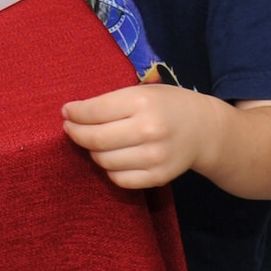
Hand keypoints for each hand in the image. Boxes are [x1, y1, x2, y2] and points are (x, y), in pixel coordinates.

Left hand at [60, 85, 220, 190]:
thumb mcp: (142, 91)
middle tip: (70, 128)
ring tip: (93, 142)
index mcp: (141, 102)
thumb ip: (111, 101)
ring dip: (92, 152)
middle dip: (76, 133)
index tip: (66, 112)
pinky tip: (111, 157)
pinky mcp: (158, 177)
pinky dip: (109, 170)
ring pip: (104, 161)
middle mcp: (148, 130)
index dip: (74, 113)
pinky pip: (120, 179)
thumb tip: (73, 113)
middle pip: (95, 139)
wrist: (204, 130)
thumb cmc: (167, 104)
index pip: (94, 111)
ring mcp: (154, 157)